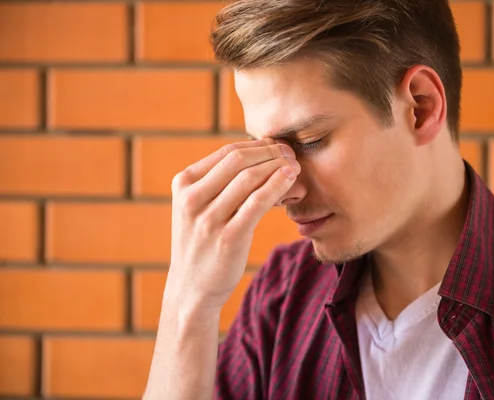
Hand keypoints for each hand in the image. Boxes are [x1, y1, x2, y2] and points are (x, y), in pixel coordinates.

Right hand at [163, 139, 299, 320]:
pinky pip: (257, 202)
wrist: (190, 289)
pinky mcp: (228, 238)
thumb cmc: (202, 243)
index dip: (258, 145)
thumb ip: (219, 182)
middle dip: (270, 152)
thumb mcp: (198, 207)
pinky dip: (277, 185)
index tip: (279, 147)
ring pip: (250, 178)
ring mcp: (208, 219)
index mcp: (184, 184)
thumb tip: (260, 156)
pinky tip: (290, 179)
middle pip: (239, 159)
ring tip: (295, 167)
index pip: (228, 151)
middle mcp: (192, 198)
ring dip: (277, 166)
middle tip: (291, 154)